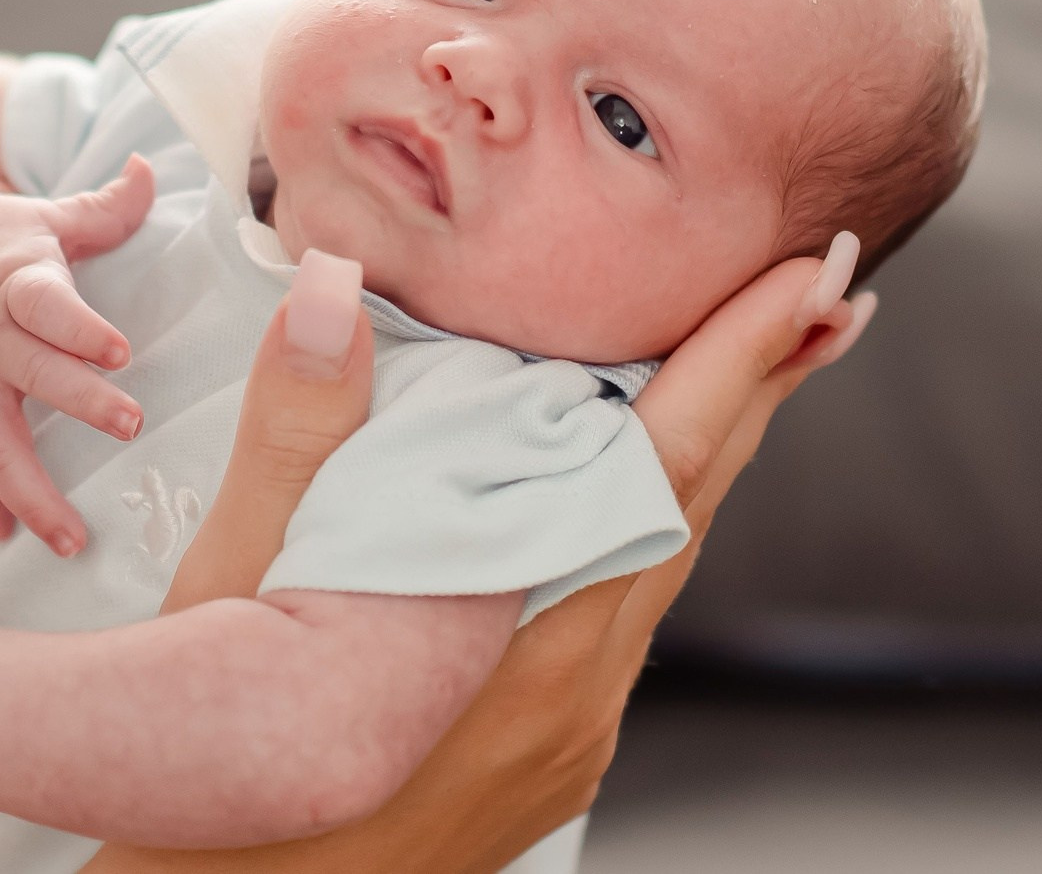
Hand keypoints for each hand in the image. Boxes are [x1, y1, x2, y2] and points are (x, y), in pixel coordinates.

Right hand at [0, 154, 157, 553]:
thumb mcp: (41, 214)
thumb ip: (105, 207)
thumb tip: (153, 165)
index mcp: (13, 282)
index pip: (47, 304)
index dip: (81, 327)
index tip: (120, 351)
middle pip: (31, 374)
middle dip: (79, 403)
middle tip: (130, 427)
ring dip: (32, 494)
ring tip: (73, 539)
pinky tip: (7, 538)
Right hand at [87, 232, 872, 872]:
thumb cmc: (219, 764)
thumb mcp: (238, 582)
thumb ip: (299, 432)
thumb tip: (328, 286)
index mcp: (522, 633)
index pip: (664, 465)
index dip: (744, 360)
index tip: (813, 278)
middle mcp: (575, 689)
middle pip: (692, 506)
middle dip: (761, 387)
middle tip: (823, 289)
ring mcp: (569, 733)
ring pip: (660, 560)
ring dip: (706, 454)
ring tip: (750, 361)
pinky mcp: (548, 758)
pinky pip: (616, 611)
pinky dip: (640, 524)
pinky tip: (621, 488)